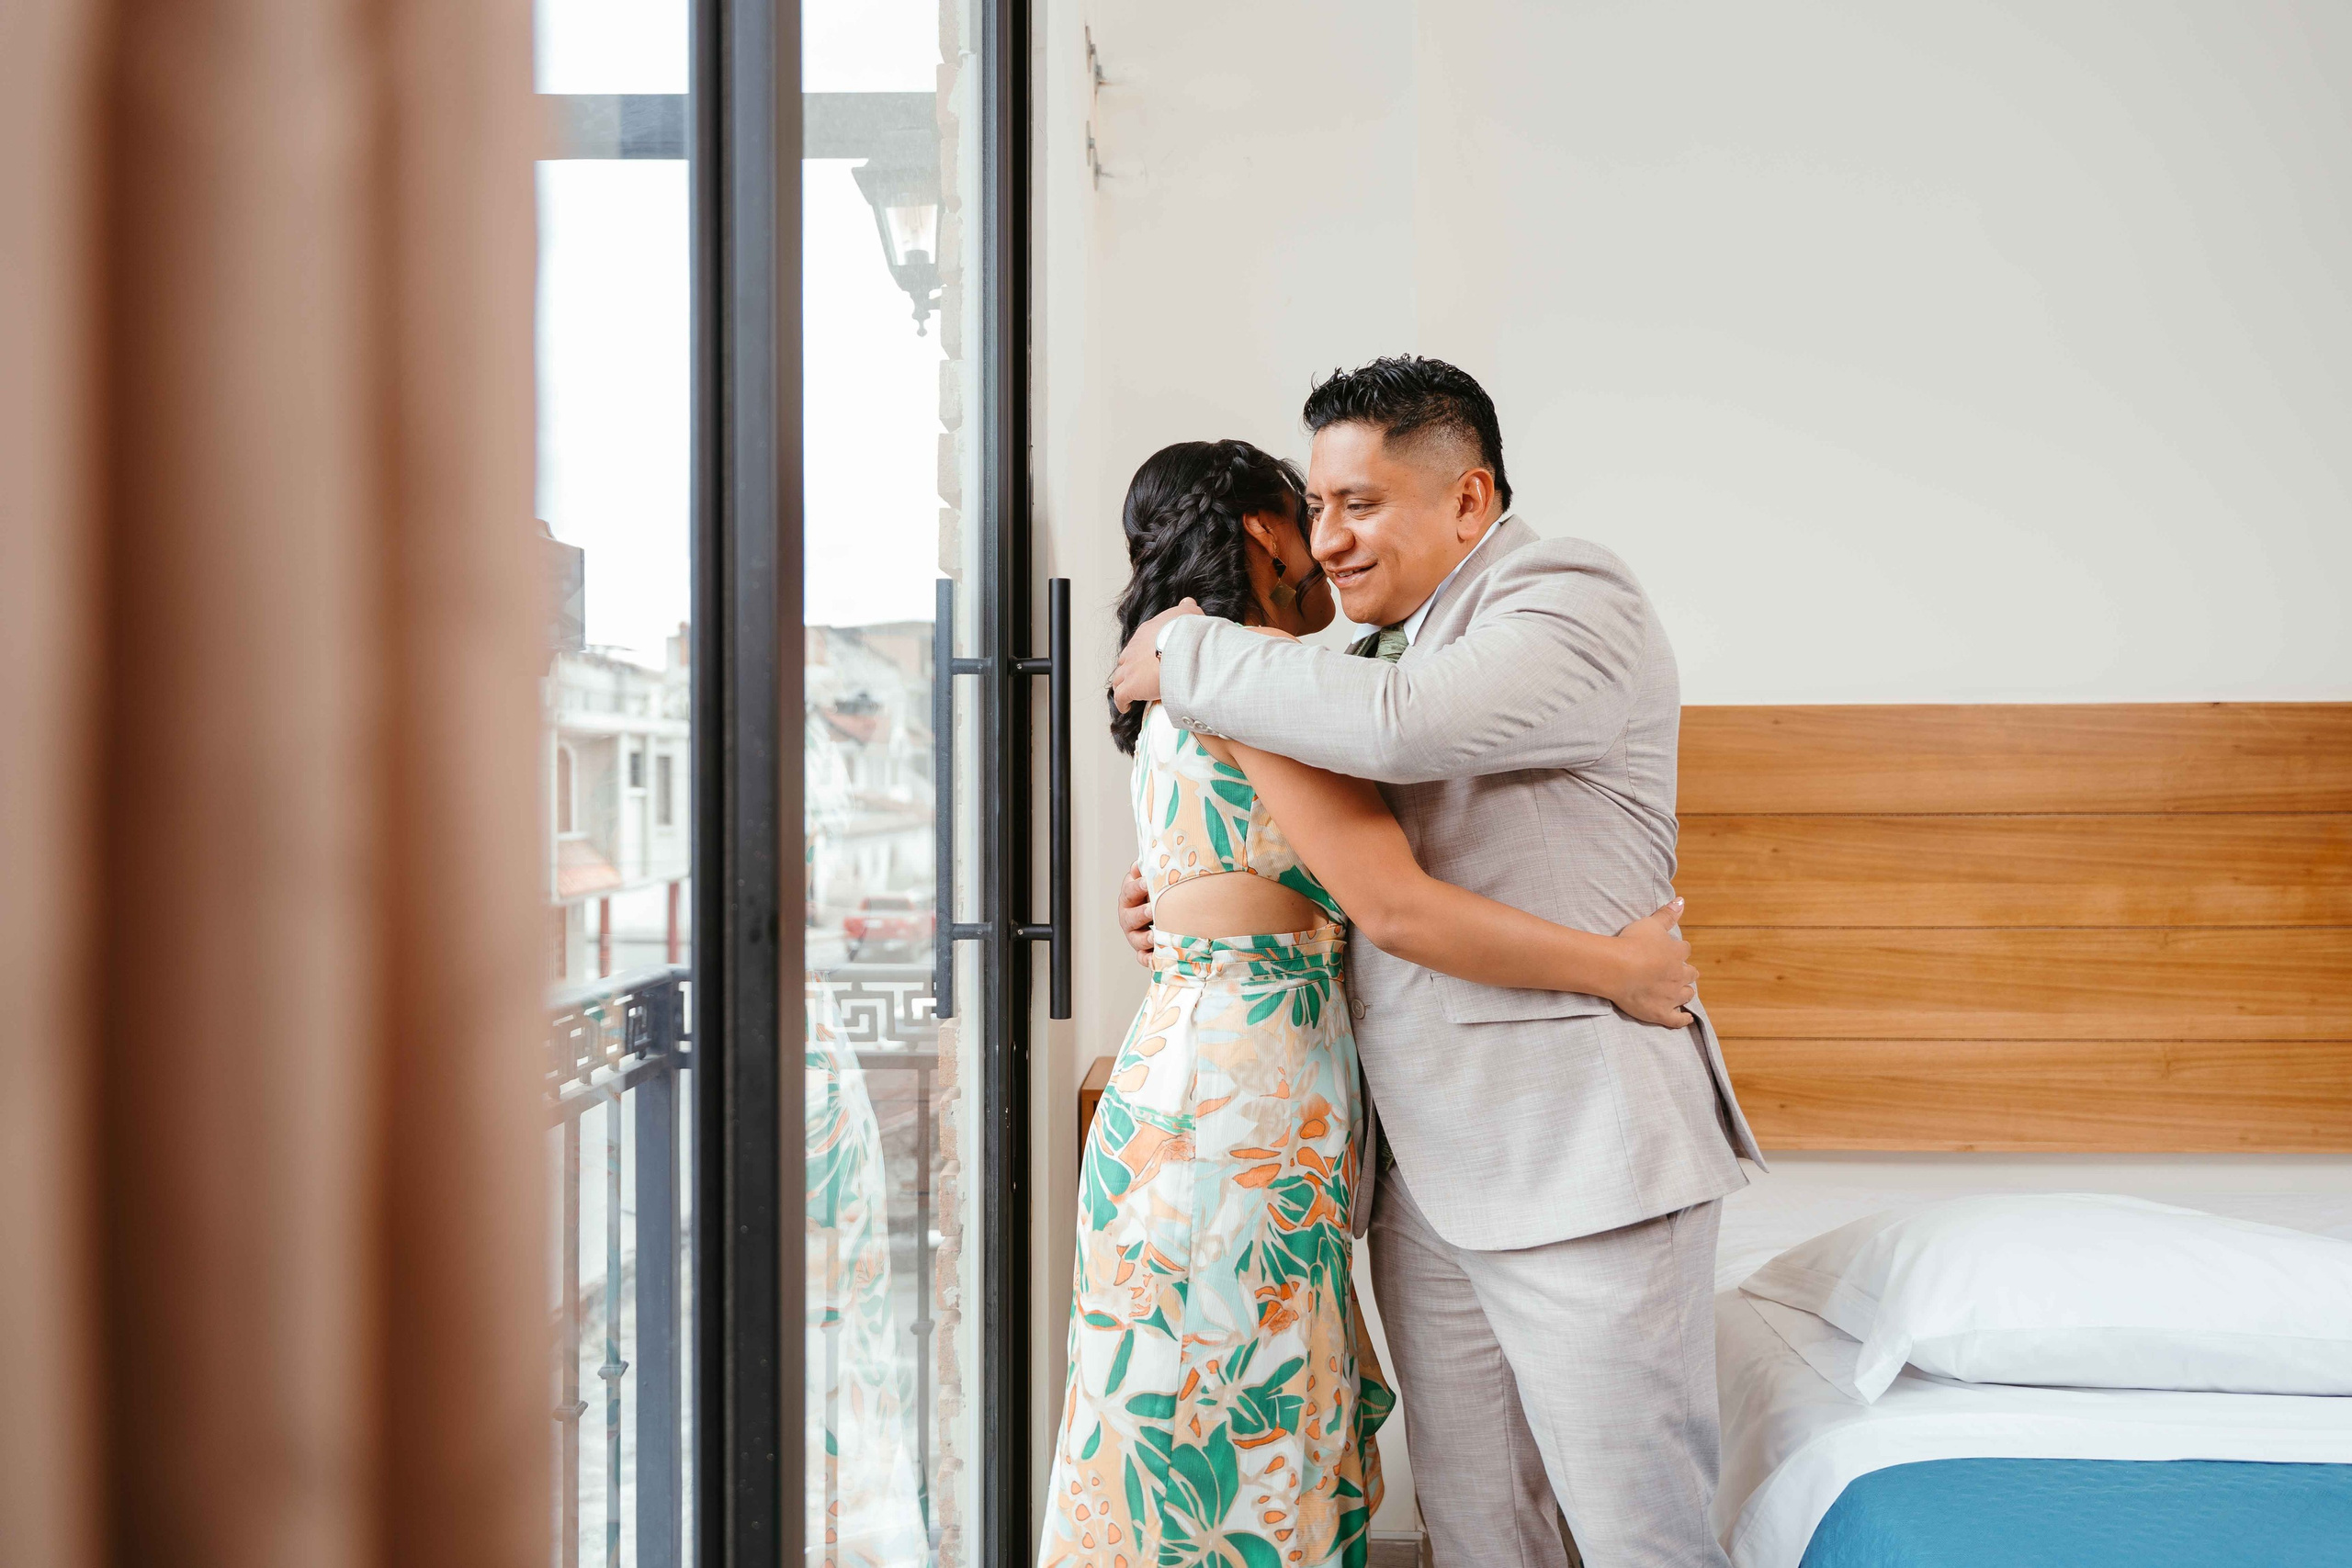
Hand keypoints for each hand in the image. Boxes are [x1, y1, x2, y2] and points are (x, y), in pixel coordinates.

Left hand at [1108, 598, 1202, 712]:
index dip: (1141, 653)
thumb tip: (1187, 602)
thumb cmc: (1186, 633)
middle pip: (1125, 661)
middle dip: (1129, 668)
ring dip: (1122, 685)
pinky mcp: (1130, 687)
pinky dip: (1122, 703)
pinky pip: (1121, 697)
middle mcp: (1133, 650)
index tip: (1146, 660)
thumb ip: (1186, 609)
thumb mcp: (1188, 614)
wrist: (1181, 649)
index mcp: (1146, 633)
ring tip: (1127, 693)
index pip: (1138, 644)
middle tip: (1135, 677)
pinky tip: (1125, 708)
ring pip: (1118, 678)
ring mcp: (1129, 669)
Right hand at [1118, 862, 1154, 966]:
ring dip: (1146, 938)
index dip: (1136, 887)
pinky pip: (1143, 958)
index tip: (1146, 882)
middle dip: (1141, 913)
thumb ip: (1148, 870)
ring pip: (1136, 939)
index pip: (1129, 891)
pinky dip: (1149, 960)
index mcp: (1130, 898)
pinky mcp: (1143, 951)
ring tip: (1156, 936)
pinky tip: (1157, 959)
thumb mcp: (1152, 880)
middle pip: (1130, 917)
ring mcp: (1135, 935)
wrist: (1162, 912)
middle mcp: (1129, 917)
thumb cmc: (1156, 894)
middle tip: (1152, 909)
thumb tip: (1142, 858)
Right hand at [1612, 898, 1697, 1027]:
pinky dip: (1683, 1019)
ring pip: (1686, 995)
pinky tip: (1686, 1018)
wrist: (1619, 969)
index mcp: (1676, 953)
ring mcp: (1671, 996)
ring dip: (1685, 992)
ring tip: (1681, 992)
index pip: (1684, 950)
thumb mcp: (1650, 923)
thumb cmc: (1632, 943)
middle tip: (1678, 972)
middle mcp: (1678, 975)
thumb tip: (1682, 900)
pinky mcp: (1662, 1013)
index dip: (1678, 951)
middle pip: (1690, 974)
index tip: (1672, 951)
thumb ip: (1667, 914)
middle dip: (1686, 972)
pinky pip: (1677, 1019)